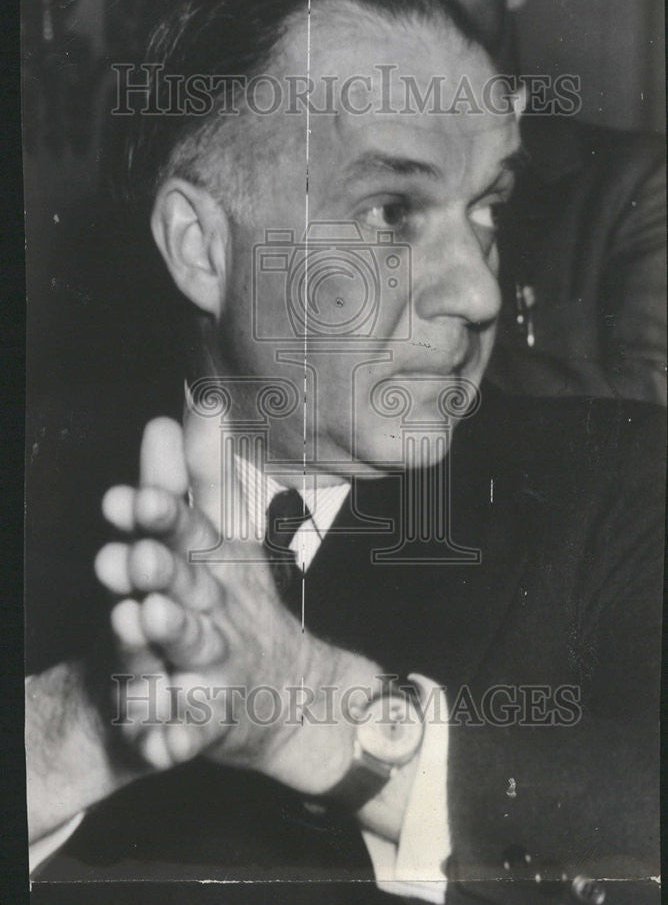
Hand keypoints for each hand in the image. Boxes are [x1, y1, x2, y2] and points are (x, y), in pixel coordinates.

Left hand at [95, 416, 377, 793]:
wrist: (293, 693)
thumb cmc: (240, 607)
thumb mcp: (222, 536)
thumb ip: (199, 475)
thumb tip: (193, 401)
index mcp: (214, 564)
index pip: (192, 529)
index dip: (163, 513)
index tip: (128, 497)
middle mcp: (218, 607)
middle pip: (191, 582)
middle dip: (164, 566)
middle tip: (134, 552)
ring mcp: (218, 664)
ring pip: (193, 648)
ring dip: (171, 633)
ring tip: (142, 615)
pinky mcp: (211, 718)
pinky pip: (188, 728)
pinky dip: (172, 734)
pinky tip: (152, 737)